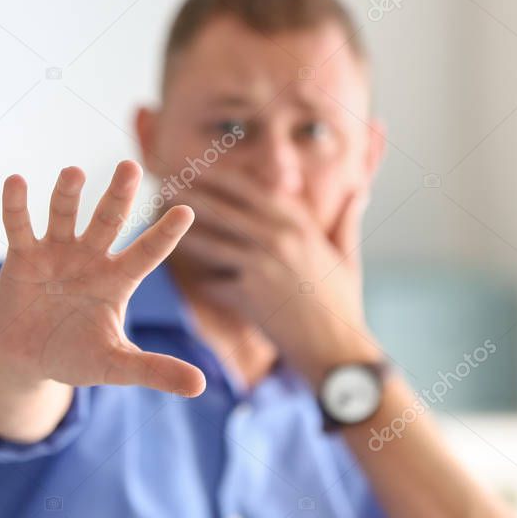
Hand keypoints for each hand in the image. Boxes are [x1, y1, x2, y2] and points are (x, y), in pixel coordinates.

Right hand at [0, 160, 205, 396]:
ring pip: (64, 216)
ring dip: (67, 194)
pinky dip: (16, 206)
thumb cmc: (78, 355)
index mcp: (118, 279)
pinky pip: (19, 227)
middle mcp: (90, 258)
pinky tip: (16, 181)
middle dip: (118, 196)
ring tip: (74, 173)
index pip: (147, 253)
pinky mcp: (23, 256)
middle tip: (131, 167)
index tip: (186, 212)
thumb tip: (200, 386)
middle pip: (107, 221)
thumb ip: (154, 370)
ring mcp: (56, 253)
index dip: (164, 235)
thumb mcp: (116, 366)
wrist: (28, 359)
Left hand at [171, 169, 379, 385]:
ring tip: (157, 220)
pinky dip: (200, 281)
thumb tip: (359, 188)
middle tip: (164, 183)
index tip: (197, 166)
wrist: (338, 351)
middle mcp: (280, 239)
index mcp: (301, 225)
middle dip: (191, 195)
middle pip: (223, 209)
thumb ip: (346, 220)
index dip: (221, 177)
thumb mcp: (348, 257)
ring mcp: (263, 266)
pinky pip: (213, 283)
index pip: (252, 190)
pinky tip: (180, 276)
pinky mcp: (249, 295)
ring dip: (182, 231)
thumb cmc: (343, 305)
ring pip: (210, 242)